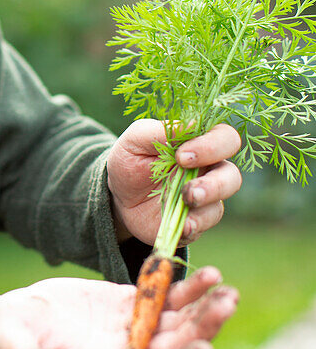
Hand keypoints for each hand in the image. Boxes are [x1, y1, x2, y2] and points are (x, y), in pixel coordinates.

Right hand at [0, 267, 236, 348]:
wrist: (13, 320)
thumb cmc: (9, 336)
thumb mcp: (13, 344)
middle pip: (173, 347)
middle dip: (201, 329)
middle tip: (227, 305)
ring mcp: (129, 331)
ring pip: (175, 324)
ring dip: (201, 308)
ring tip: (225, 289)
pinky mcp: (127, 306)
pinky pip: (162, 299)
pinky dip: (184, 289)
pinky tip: (204, 274)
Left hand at [106, 119, 241, 244]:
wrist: (117, 196)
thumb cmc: (131, 160)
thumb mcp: (136, 140)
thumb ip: (161, 130)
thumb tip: (193, 125)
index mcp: (199, 144)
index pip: (225, 139)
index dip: (211, 146)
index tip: (181, 156)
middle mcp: (208, 171)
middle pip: (232, 175)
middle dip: (216, 182)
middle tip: (189, 187)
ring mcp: (204, 198)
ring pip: (221, 203)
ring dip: (207, 202)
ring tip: (187, 201)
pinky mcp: (195, 221)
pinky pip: (205, 224)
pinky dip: (196, 224)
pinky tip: (184, 224)